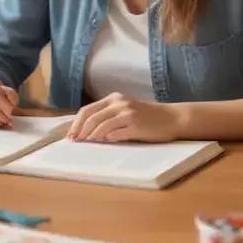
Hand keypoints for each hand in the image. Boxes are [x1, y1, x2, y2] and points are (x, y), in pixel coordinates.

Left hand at [67, 93, 184, 142]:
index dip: (76, 123)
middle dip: (80, 131)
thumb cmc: (147, 117)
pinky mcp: (136, 125)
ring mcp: (128, 114)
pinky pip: (115, 134)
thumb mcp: (125, 110)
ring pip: (101, 126)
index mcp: (114, 98)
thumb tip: (86, 130)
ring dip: (91, 136)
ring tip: (86, 144)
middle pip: (91, 117)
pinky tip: (103, 143)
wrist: (172, 118)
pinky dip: (106, 139)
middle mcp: (119, 103)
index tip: (70, 135)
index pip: (87, 110)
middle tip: (75, 142)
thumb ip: (108, 116)